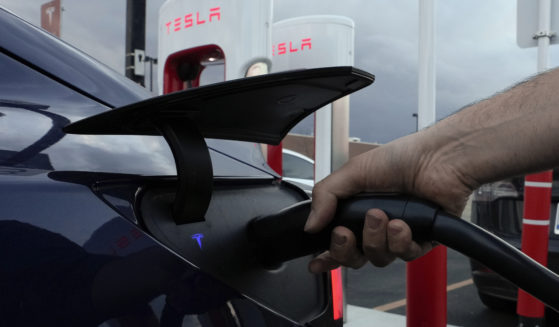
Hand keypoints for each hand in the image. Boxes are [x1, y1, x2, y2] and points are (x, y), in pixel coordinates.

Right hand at [304, 132, 474, 272]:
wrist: (437, 158)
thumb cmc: (400, 158)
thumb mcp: (352, 172)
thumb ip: (325, 197)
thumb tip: (310, 224)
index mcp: (357, 210)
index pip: (337, 240)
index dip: (327, 254)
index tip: (316, 262)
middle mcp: (376, 225)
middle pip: (354, 257)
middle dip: (346, 249)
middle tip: (346, 233)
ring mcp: (398, 234)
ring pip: (378, 257)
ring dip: (376, 239)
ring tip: (382, 216)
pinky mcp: (421, 240)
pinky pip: (405, 256)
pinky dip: (401, 241)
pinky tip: (402, 224)